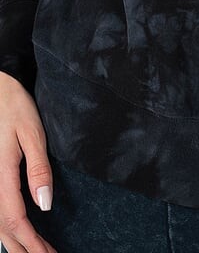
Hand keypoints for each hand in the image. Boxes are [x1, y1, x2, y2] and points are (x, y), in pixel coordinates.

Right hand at [0, 72, 56, 252]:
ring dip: (17, 242)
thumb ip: (39, 169)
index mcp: (0, 176)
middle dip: (26, 249)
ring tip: (39, 252)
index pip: (15, 220)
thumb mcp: (32, 134)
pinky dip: (8, 229)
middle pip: (4, 229)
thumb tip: (45, 206)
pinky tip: (21, 234)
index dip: (32, 243)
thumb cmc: (15, 108)